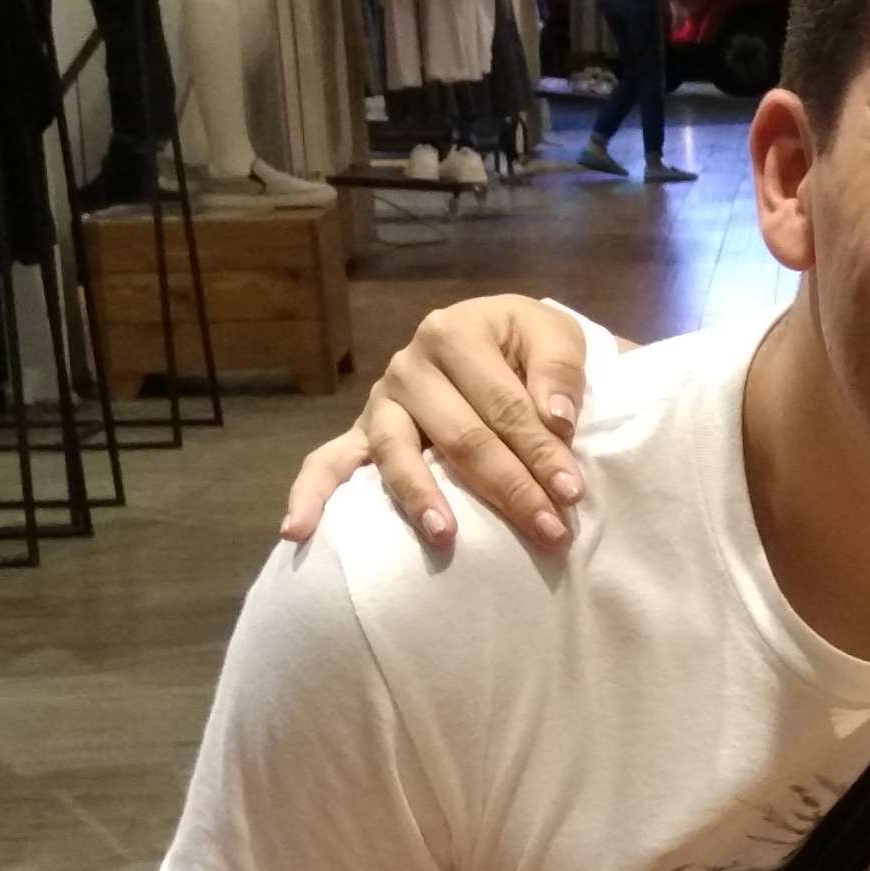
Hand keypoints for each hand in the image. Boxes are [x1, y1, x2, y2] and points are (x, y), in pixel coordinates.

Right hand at [279, 296, 591, 551]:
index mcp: (455, 334)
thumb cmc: (527, 347)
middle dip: (508, 488)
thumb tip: (557, 419)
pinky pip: (328, 461)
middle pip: (460, 436)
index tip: (572, 495)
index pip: (503, 405)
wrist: (496, 341)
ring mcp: (382, 402)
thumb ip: (559, 370)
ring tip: (444, 536)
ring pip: (396, 454)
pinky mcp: (363, 433)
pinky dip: (311, 494)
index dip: (540, 451)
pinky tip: (297, 530)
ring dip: (421, 499)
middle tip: (548, 533)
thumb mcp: (555, 337)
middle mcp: (409, 365)